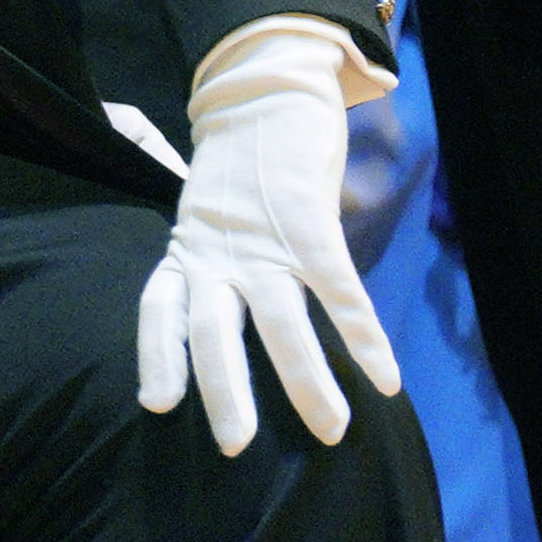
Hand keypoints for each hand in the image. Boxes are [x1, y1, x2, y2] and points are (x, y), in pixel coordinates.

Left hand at [127, 27, 399, 454]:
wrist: (266, 94)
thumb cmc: (238, 169)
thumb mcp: (205, 217)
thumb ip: (209, 265)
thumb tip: (225, 321)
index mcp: (186, 250)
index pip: (158, 308)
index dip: (158, 355)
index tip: (157, 403)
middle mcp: (217, 251)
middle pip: (213, 329)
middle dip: (224, 390)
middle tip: (234, 446)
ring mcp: (264, 239)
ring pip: (281, 321)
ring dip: (306, 380)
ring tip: (331, 430)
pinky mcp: (310, 224)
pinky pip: (338, 291)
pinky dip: (363, 336)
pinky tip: (385, 376)